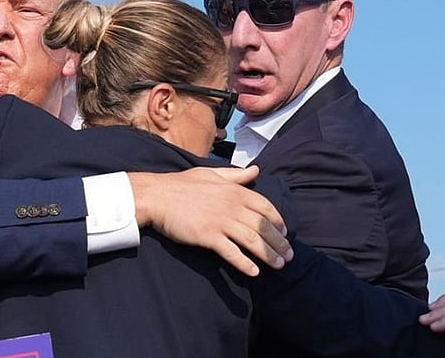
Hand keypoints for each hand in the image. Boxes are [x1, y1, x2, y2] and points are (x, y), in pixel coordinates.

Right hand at [128, 166, 291, 276]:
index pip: (266, 207)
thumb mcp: (211, 174)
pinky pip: (231, 252)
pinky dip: (244, 263)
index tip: (284, 233)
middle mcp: (232, 206)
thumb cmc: (181, 184)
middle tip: (288, 256)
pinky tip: (254, 272)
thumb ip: (236, 175)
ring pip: (252, 241)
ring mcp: (220, 221)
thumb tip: (256, 171)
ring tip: (278, 266)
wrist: (156, 196)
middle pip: (263, 227)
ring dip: (268, 255)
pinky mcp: (208, 236)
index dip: (278, 221)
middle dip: (279, 243)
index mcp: (234, 191)